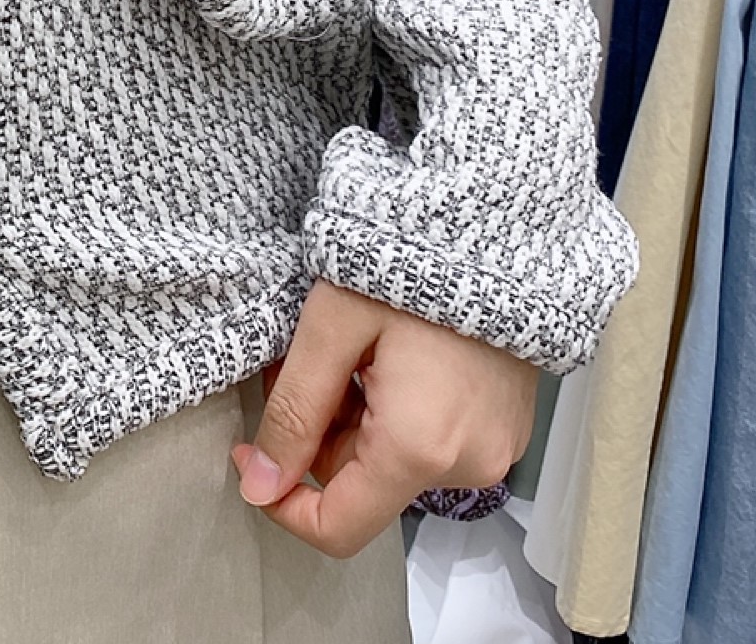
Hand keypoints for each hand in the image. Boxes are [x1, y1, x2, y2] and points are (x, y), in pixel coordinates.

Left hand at [230, 280, 537, 559]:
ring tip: (350, 342)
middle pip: (361, 482)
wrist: (497, 226)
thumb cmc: (410, 262)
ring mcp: (494, 450)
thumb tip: (258, 486)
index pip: (338, 529)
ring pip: (391, 457)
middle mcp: (466, 467)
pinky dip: (397, 408)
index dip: (281, 498)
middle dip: (319, 428)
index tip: (249, 451)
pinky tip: (390, 349)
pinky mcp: (505, 428)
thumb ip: (292, 412)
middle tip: (302, 356)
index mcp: (420, 450)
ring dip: (356, 413)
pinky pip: (430, 440)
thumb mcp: (330, 328)